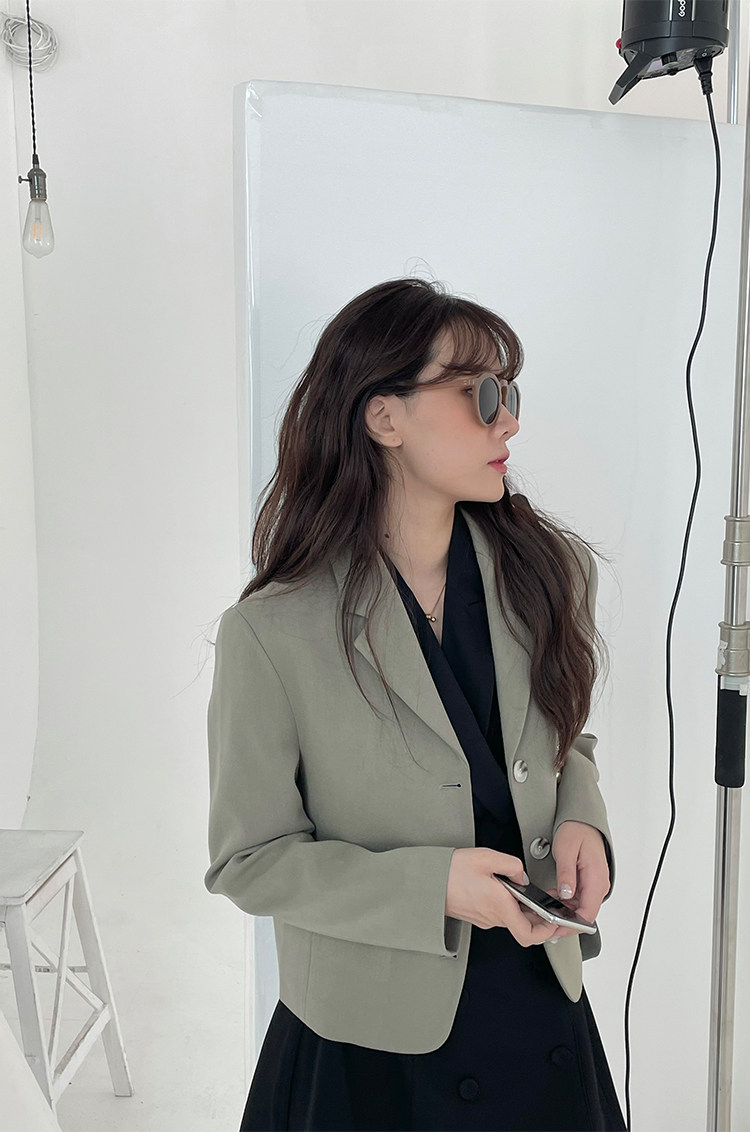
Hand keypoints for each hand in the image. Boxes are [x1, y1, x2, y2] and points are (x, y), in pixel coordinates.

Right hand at [446, 848, 559, 947]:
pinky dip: (508, 907)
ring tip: (529, 895)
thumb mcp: (487, 858)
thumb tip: (522, 876)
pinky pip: (498, 914)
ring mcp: (483, 919)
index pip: (529, 934)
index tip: (555, 922)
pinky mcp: (476, 915)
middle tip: (549, 906)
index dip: (547, 931)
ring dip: (523, 911)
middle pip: (523, 927)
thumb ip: (512, 865)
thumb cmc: (452, 871)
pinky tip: (508, 893)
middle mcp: (493, 918)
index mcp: (499, 907)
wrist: (427, 881)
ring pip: (511, 919)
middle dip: (539, 918)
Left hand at [544, 820, 610, 939]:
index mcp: (596, 878)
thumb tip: (566, 894)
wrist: (582, 820)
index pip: (588, 913)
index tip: (557, 929)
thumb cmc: (576, 831)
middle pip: (584, 913)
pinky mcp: (588, 882)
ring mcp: (594, 883)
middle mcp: (598, 884)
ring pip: (580, 907)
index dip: (572, 925)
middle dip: (565, 920)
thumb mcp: (566, 850)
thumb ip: (566, 874)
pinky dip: (565, 902)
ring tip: (545, 910)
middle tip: (545, 922)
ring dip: (564, 911)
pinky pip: (578, 899)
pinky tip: (552, 899)